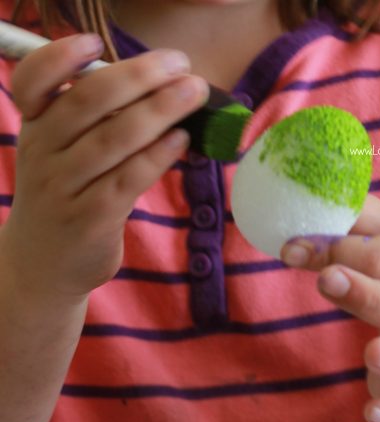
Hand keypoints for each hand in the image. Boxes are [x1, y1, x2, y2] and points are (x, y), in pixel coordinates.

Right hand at [1, 33, 207, 301]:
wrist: (43, 265)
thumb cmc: (69, 194)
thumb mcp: (64, 153)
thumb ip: (99, 121)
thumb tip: (164, 87)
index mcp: (36, 126)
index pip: (32, 82)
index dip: (60, 57)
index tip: (95, 43)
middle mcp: (43, 152)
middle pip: (87, 102)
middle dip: (139, 77)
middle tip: (181, 65)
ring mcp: (64, 187)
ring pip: (112, 139)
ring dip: (159, 111)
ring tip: (194, 94)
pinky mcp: (90, 218)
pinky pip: (128, 178)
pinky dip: (157, 155)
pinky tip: (183, 140)